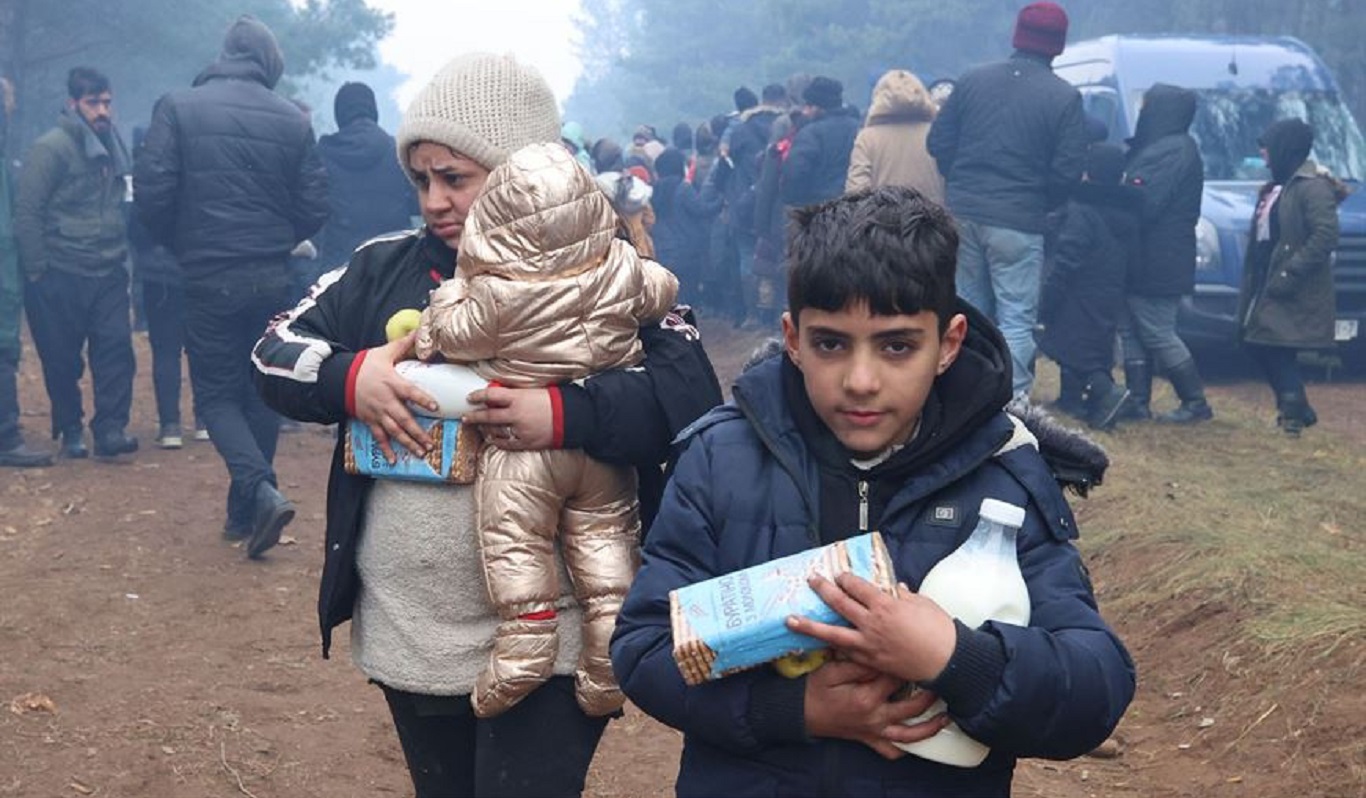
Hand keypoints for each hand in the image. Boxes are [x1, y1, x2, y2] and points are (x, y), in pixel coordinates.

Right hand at [351, 332, 438, 462]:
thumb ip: (403, 344)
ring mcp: (377, 413)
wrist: (341, 378)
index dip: (422, 399)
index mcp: (391, 383)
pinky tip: (395, 460)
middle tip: (430, 443)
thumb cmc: (365, 364)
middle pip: (403, 419)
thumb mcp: (384, 352)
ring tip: (421, 453)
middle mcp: (385, 400)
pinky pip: (379, 437)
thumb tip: (419, 331)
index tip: (435, 407)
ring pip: (394, 431)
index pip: (410, 392)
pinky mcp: (370, 420)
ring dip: (407, 443)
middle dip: (417, 432)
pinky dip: (386, 450)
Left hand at [462, 385, 552, 450]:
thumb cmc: (553, 401)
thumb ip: (514, 395)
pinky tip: (492, 439)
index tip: (470, 397)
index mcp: (518, 398)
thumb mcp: (532, 391)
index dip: (478, 396)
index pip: (491, 395)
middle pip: (488, 416)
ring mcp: (520, 430)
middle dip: (474, 417)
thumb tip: (499, 395)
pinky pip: (506, 444)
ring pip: (495, 431)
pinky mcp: (526, 442)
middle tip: (466, 417)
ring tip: (480, 428)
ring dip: (485, 429)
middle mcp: (516, 415)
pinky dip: (497, 441)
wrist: (571, 417)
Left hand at [788, 574, 957, 683]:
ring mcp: (868, 644)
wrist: (947, 661)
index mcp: (885, 605)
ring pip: (832, 633)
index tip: (839, 575)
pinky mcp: (870, 661)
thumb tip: (895, 588)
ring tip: (790, 621)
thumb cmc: (939, 630)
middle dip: (823, 590)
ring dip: (809, 626)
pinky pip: (846, 652)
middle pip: (839, 603)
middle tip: (811, 581)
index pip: (857, 587)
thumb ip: (904, 595)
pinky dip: (832, 647)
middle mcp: (872, 623)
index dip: (846, 579)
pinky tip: (820, 645)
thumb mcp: (922, 604)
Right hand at [803, 659, 946, 759]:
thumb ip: (856, 663)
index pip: (896, 678)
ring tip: (945, 716)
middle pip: (912, 706)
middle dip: (929, 692)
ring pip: (909, 734)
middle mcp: (875, 718)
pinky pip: (891, 750)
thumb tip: (879, 655)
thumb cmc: (814, 690)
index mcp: (867, 698)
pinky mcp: (869, 740)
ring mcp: (874, 731)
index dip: (907, 664)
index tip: (917, 652)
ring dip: (929, 726)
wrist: (798, 713)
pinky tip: (915, 740)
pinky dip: (905, 748)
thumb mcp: (832, 671)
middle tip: (939, 678)